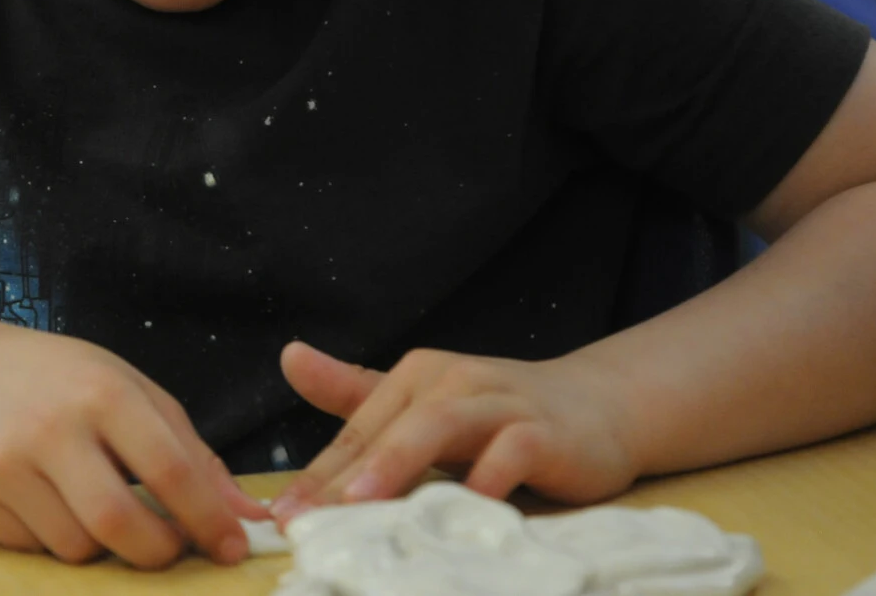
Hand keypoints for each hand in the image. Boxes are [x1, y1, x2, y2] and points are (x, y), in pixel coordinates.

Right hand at [0, 328, 267, 568]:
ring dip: (103, 546)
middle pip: (117, 523)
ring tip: (100, 506)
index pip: (168, 471)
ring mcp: (2, 461)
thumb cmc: (74, 386)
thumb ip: (194, 456)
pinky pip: (33, 549)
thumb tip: (246, 516)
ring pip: (74, 547)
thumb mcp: (139, 396)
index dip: (207, 519)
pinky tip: (51, 501)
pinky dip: (56, 540)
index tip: (231, 547)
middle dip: (157, 551)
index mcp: (103, 392)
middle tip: (170, 548)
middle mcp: (49, 425)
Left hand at [270, 341, 636, 519]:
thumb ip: (357, 392)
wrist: (597, 406)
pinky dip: (486, 478)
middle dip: (341, 476)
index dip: (315, 476)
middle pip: (386, 429)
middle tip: (303, 519)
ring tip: (360, 501)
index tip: (278, 517)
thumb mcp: (423, 403)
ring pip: (438, 428)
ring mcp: (498, 403)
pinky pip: (511, 452)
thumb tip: (289, 357)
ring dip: (397, 463)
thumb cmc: (497, 414)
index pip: (355, 432)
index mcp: (416, 377)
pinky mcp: (542, 432)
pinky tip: (462, 508)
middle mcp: (451, 381)